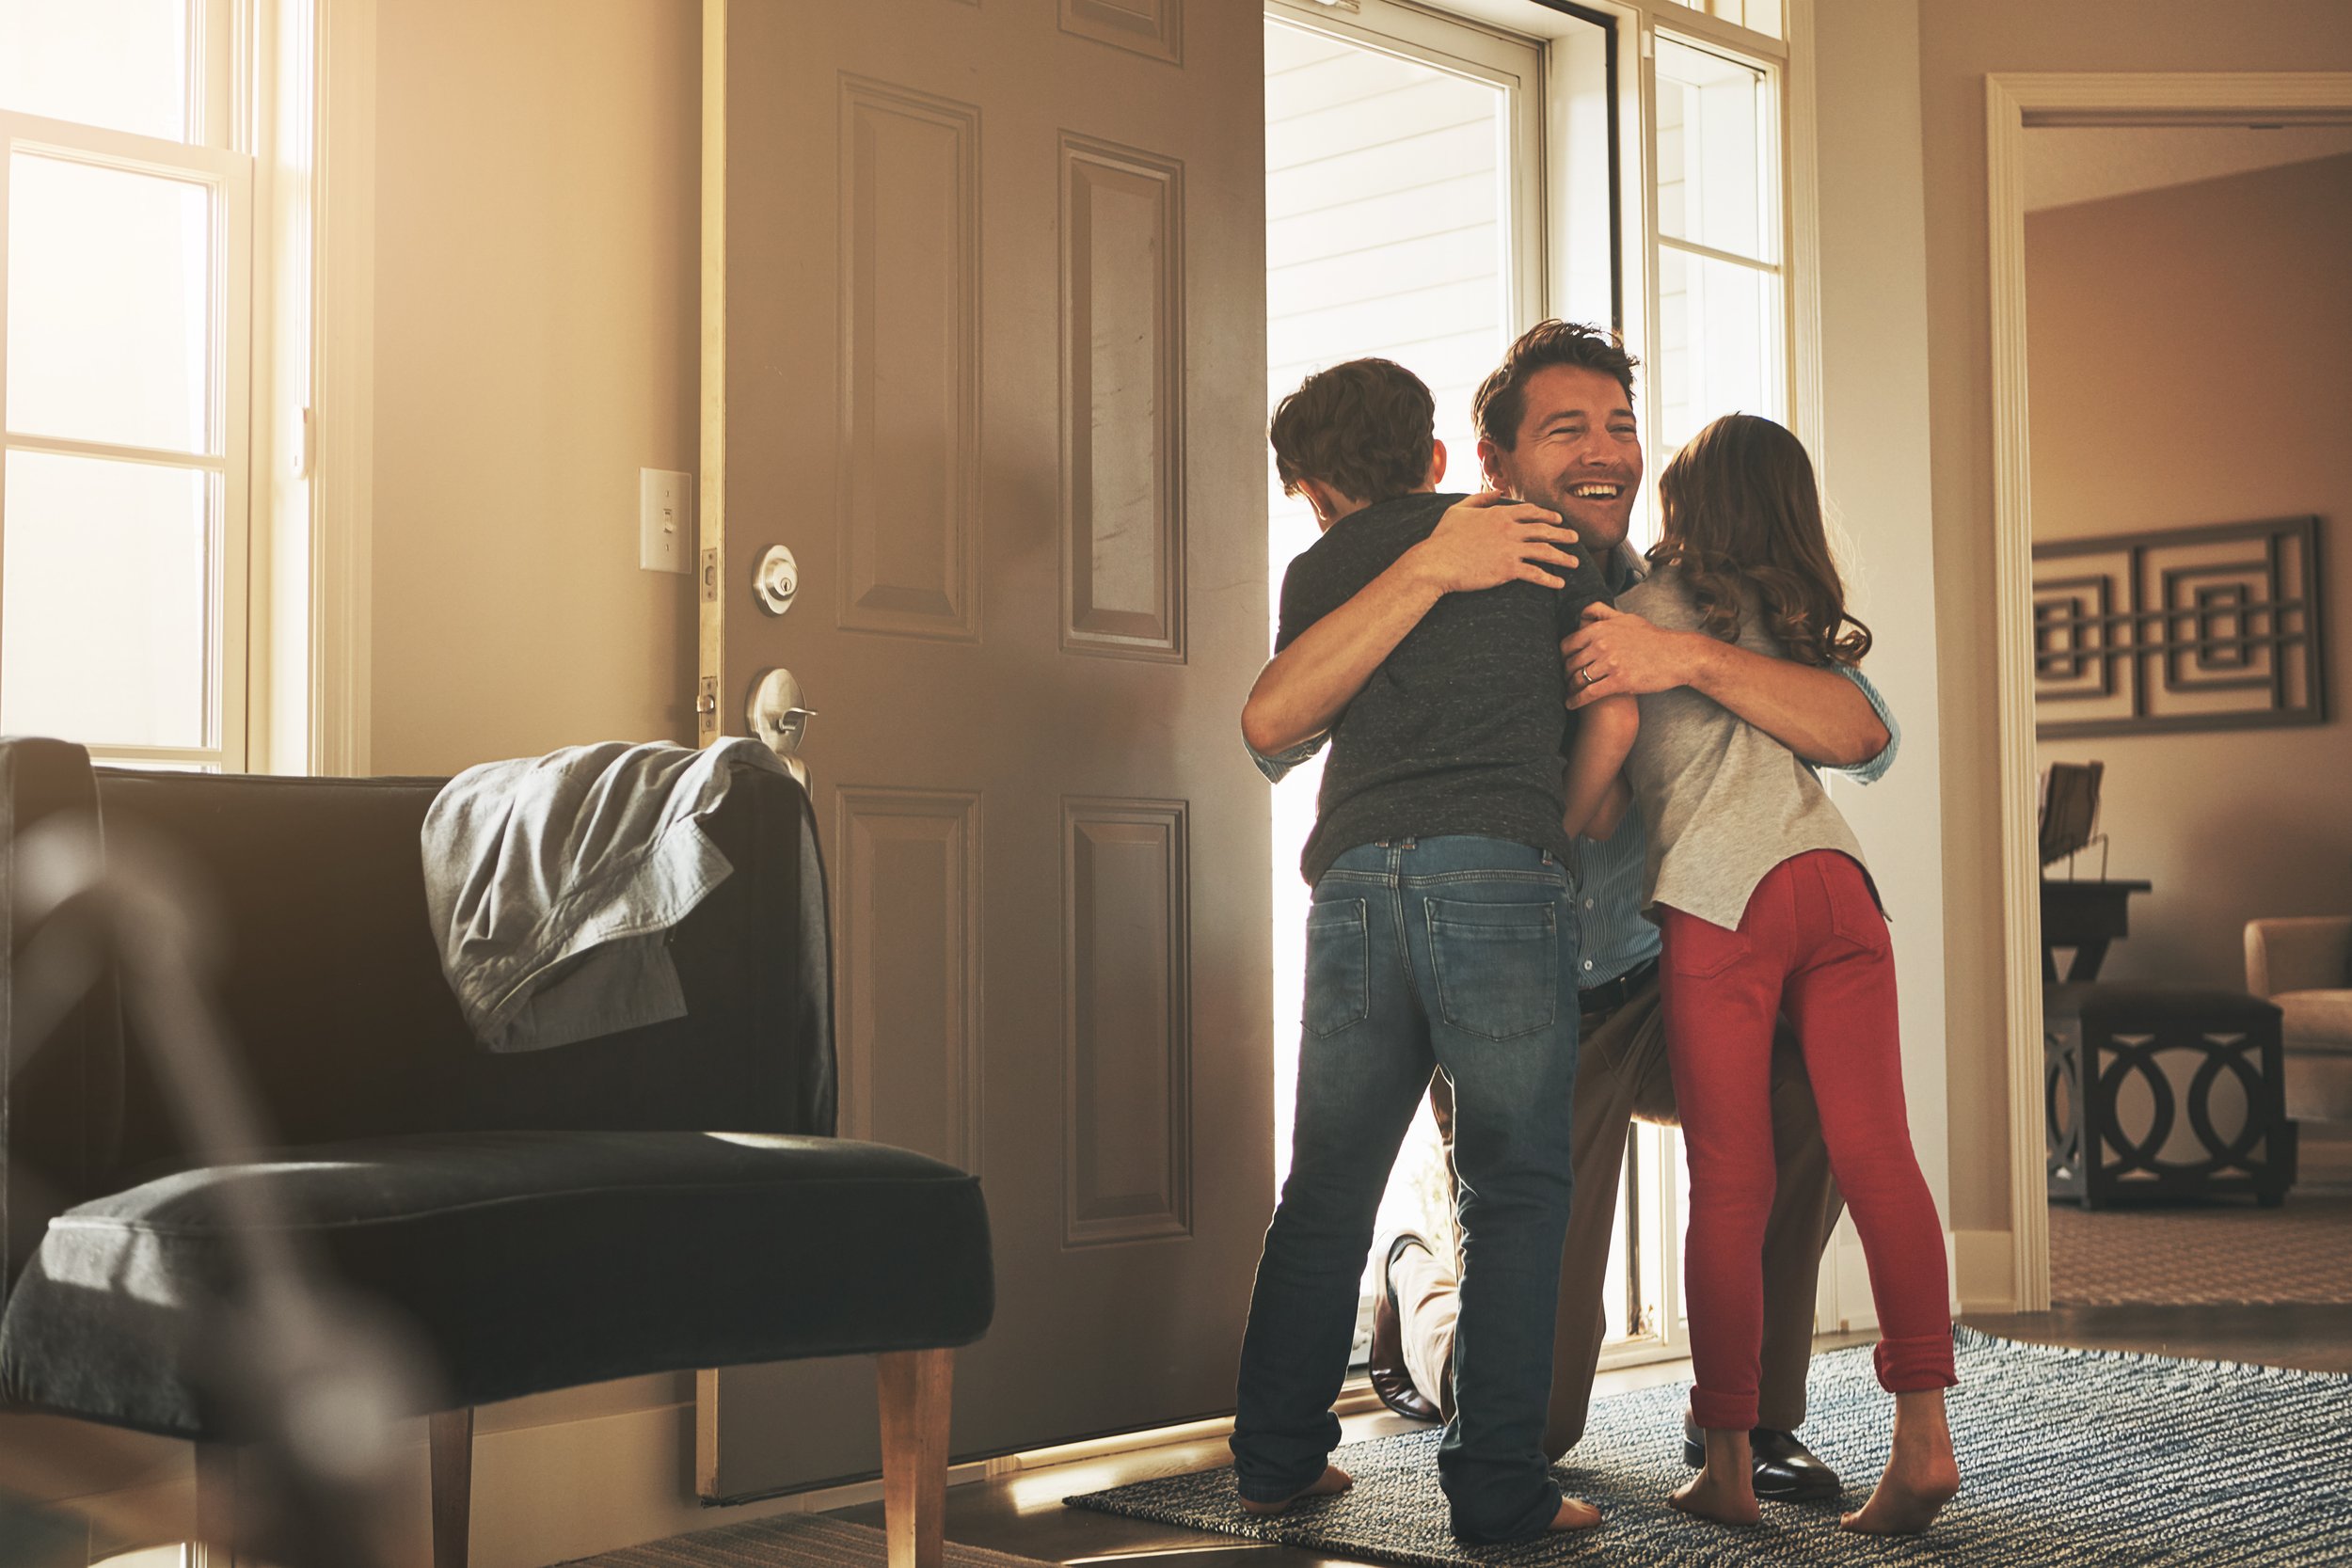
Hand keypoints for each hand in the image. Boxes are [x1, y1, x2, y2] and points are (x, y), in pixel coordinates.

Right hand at [1407, 490, 1582, 594]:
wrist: (1437, 562)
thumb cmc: (1443, 538)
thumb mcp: (1459, 510)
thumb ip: (1480, 499)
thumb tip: (1497, 492)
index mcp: (1499, 514)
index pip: (1531, 512)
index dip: (1547, 515)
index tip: (1558, 519)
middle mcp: (1509, 529)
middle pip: (1544, 529)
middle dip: (1563, 534)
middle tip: (1575, 539)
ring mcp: (1510, 549)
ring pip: (1545, 551)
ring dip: (1563, 557)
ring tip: (1574, 563)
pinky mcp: (1508, 569)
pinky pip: (1535, 574)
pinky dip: (1550, 579)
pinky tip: (1559, 583)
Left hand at [1562, 602, 1703, 709]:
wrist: (1677, 655)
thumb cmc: (1652, 637)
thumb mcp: (1626, 618)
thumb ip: (1602, 613)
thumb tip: (1583, 611)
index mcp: (1600, 629)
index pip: (1568, 644)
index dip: (1563, 656)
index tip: (1564, 663)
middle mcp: (1602, 644)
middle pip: (1570, 663)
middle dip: (1565, 674)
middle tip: (1566, 680)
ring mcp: (1610, 662)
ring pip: (1578, 679)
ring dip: (1570, 688)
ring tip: (1569, 692)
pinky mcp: (1619, 681)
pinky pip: (1589, 693)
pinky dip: (1576, 700)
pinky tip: (1570, 704)